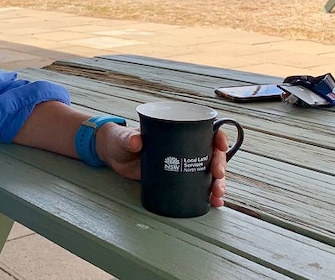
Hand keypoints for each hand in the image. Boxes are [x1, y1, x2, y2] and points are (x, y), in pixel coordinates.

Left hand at [96, 124, 230, 206]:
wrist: (114, 156)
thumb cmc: (121, 140)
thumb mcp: (125, 138)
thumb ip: (129, 138)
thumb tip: (136, 141)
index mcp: (177, 131)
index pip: (205, 131)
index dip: (217, 137)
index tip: (219, 145)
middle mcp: (184, 147)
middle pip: (211, 154)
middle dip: (220, 165)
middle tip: (217, 176)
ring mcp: (182, 164)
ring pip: (208, 172)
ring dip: (217, 184)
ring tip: (217, 196)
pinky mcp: (176, 179)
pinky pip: (197, 186)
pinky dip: (208, 195)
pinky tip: (214, 203)